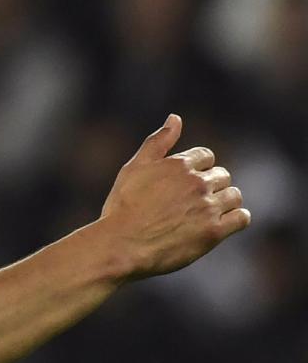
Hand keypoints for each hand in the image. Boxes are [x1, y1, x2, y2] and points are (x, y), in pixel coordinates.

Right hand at [100, 114, 249, 278]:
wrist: (121, 245)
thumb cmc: (122, 207)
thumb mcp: (134, 168)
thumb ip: (157, 142)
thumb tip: (176, 118)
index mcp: (180, 164)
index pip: (206, 156)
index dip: (196, 169)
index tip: (183, 185)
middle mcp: (197, 182)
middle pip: (222, 175)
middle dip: (210, 186)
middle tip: (191, 202)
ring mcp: (207, 207)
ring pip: (234, 195)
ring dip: (224, 201)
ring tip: (204, 214)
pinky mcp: (214, 232)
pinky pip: (242, 218)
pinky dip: (236, 219)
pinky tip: (221, 223)